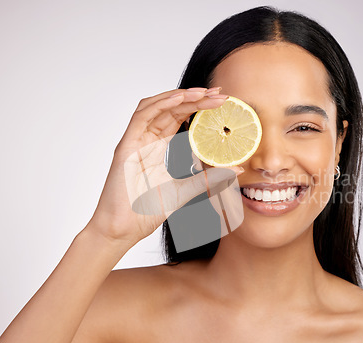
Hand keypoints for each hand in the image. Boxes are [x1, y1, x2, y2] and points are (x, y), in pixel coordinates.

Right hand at [84, 87, 241, 246]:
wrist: (125, 229)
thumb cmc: (148, 210)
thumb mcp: (188, 190)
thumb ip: (210, 178)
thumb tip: (237, 169)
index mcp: (161, 146)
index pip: (182, 117)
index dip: (201, 106)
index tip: (223, 101)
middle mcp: (148, 139)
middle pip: (173, 108)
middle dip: (197, 98)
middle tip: (220, 94)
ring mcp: (136, 140)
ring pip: (158, 106)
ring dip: (181, 97)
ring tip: (204, 93)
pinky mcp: (126, 145)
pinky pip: (142, 117)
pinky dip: (161, 105)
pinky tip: (180, 100)